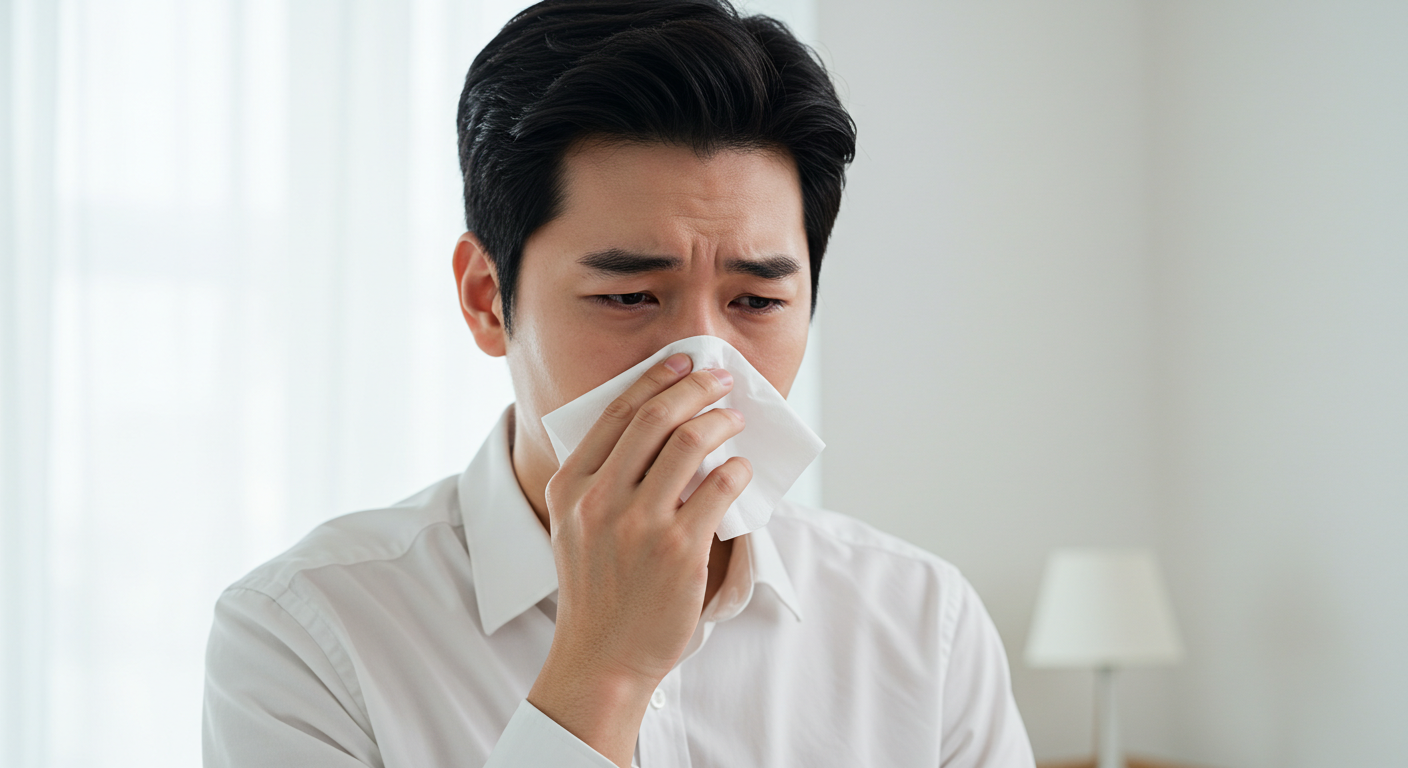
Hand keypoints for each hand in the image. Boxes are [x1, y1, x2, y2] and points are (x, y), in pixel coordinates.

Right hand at [526, 352, 751, 766]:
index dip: (656, 379)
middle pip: (656, 418)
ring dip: (721, 422)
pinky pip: (720, 488)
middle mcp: (600, 500)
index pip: (617, 412)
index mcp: (570, 487)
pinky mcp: (680, 550)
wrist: (602, 657)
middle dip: (696, 386)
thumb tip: (661, 425)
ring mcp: (640, 525)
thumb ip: (603, 478)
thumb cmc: (597, 589)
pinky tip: (740, 470)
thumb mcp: (575, 526)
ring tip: (735, 421)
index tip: (683, 361)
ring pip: (691, 444)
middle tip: (721, 379)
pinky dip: (736, 470)